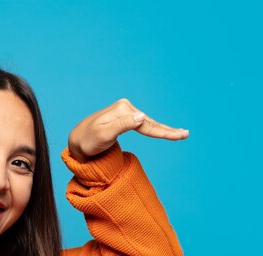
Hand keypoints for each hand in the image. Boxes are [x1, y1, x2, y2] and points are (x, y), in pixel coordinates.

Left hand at [68, 98, 188, 161]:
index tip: (180, 136)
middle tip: (186, 135)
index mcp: (123, 110)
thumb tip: (141, 116)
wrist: (76, 141)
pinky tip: (162, 130)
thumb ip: (121, 125)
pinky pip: (142, 124)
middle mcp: (125, 107)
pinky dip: (154, 128)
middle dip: (168, 130)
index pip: (147, 124)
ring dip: (164, 129)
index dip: (164, 132)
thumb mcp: (103, 135)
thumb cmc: (87, 141)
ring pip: (148, 123)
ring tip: (180, 134)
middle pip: (150, 122)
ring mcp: (124, 112)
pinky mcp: (122, 117)